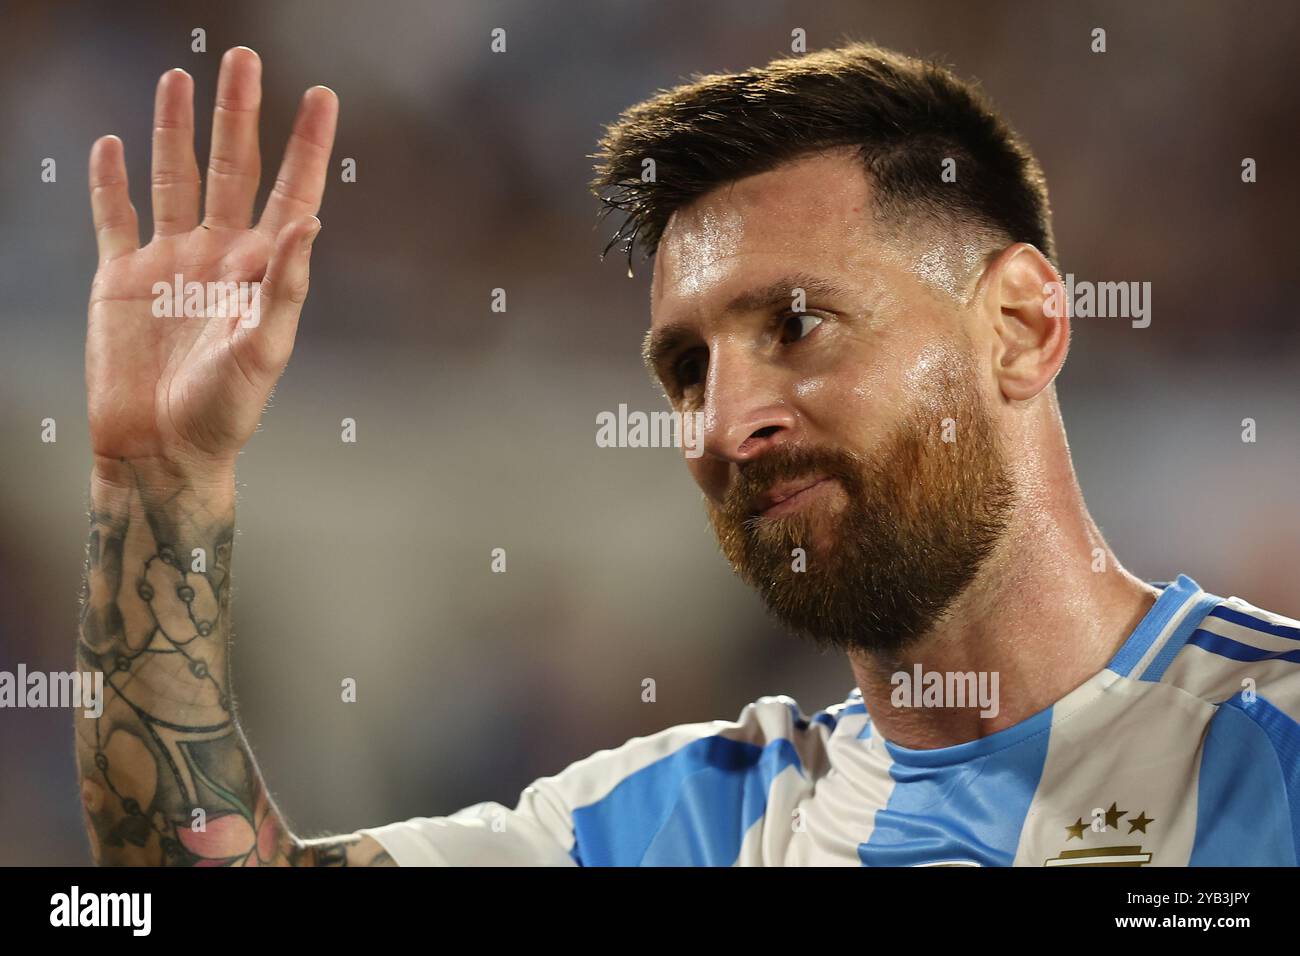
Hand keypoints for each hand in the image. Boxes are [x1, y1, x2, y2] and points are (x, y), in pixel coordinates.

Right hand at [86, 47, 337, 483]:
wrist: (158, 450)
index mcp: (261, 272)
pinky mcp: (120, 279)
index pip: (290, 193)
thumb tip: (308, 221)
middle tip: (243, 58)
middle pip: (232, 169)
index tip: (320, 94)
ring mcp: (169, 262)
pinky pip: (114, 217)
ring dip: (175, 129)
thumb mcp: (264, 352)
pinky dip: (110, 182)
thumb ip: (286, 287)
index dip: (305, 145)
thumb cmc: (224, 412)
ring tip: (180, 76)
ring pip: (173, 178)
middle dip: (237, 114)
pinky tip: (113, 144)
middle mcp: (218, 256)